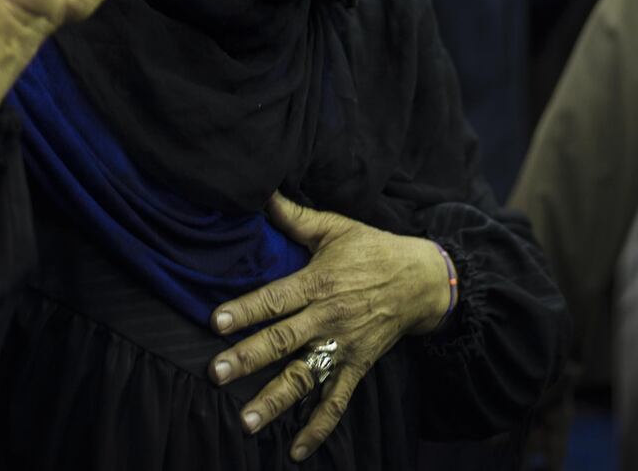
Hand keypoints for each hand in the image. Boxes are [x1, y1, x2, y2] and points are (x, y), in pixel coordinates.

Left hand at [209, 193, 449, 461]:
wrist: (421, 279)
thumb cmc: (372, 248)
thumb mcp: (335, 227)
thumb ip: (295, 217)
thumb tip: (261, 193)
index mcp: (318, 282)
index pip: (275, 298)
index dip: (246, 309)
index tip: (216, 322)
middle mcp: (328, 318)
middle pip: (283, 340)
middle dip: (248, 358)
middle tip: (216, 374)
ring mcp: (344, 346)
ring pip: (305, 377)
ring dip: (275, 400)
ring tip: (246, 421)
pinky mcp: (358, 366)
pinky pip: (337, 401)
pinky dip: (318, 426)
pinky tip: (295, 450)